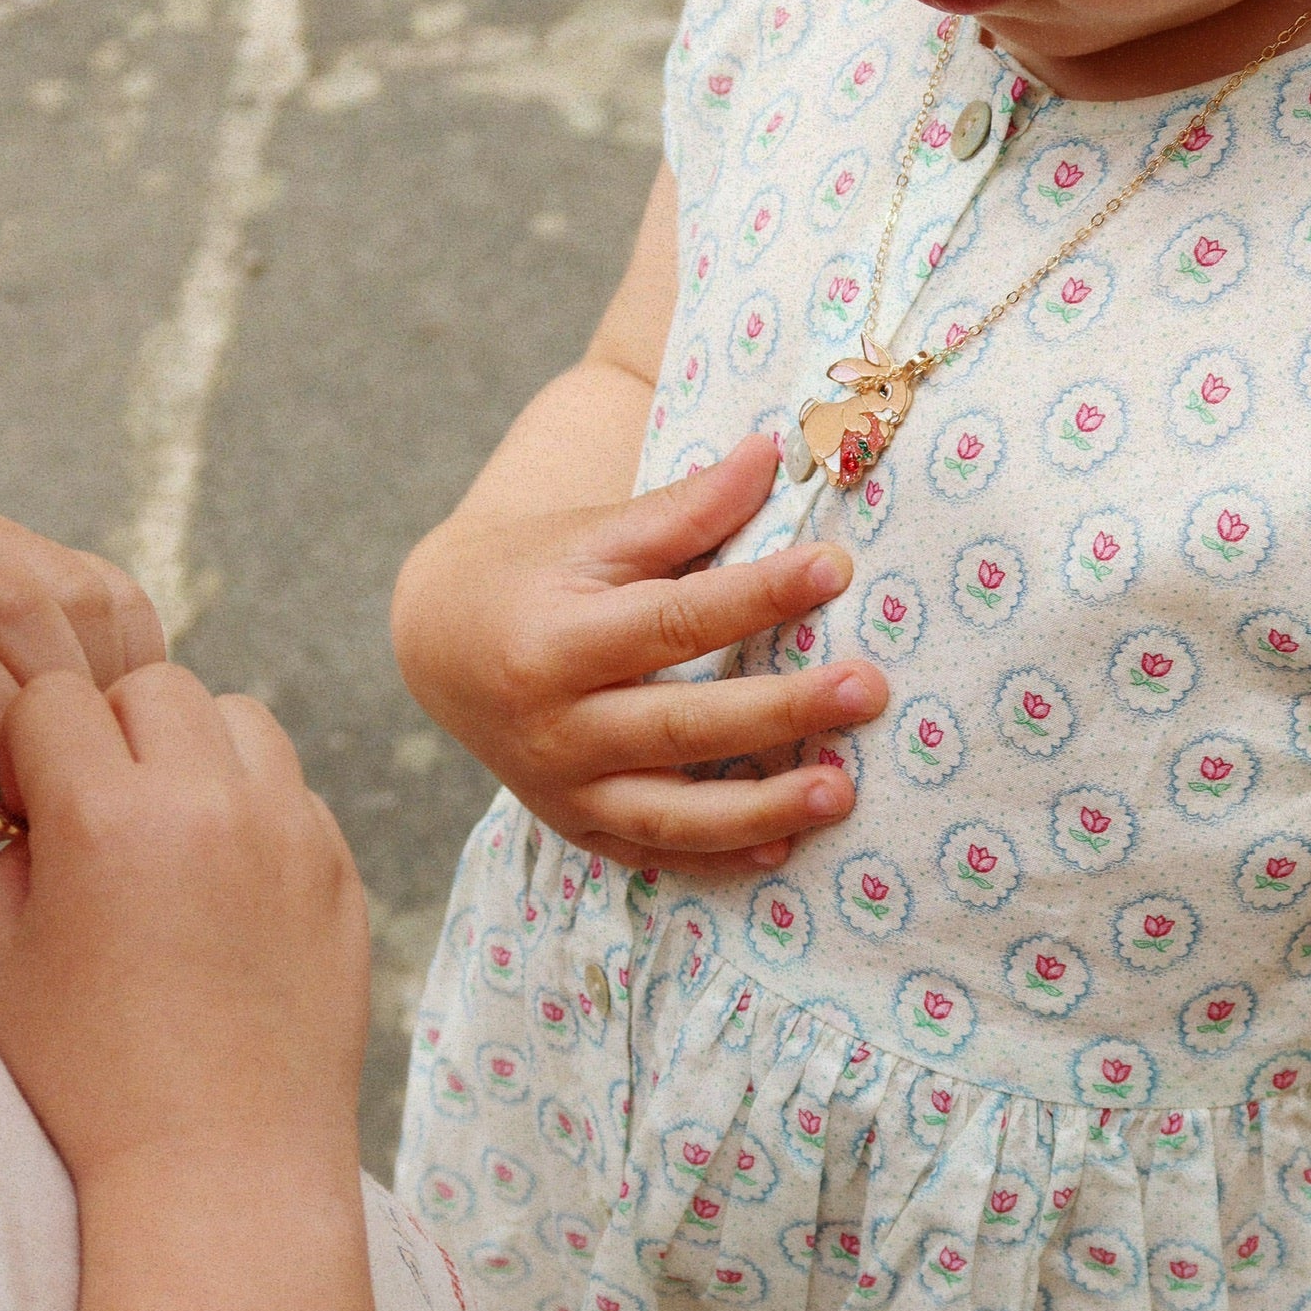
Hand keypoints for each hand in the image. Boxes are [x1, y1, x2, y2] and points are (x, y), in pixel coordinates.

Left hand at [0, 506, 163, 859]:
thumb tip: (18, 814)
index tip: (22, 791)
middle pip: (13, 605)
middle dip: (58, 702)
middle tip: (71, 774)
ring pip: (78, 593)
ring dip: (101, 683)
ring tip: (89, 750)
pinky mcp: (46, 547)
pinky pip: (118, 596)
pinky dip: (130, 662)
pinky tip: (106, 716)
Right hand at [0, 664, 367, 1188]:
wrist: (223, 1164)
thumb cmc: (93, 1076)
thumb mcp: (3, 958)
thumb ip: (14, 851)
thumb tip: (44, 806)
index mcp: (107, 817)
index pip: (55, 697)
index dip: (30, 742)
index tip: (31, 798)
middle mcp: (209, 804)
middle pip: (156, 686)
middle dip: (115, 730)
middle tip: (102, 805)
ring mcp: (290, 832)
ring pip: (240, 717)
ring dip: (196, 750)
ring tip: (173, 826)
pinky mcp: (340, 869)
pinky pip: (293, 789)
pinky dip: (255, 807)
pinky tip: (227, 879)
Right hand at [392, 436, 887, 879]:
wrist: (443, 644)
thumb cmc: (536, 574)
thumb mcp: (595, 535)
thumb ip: (684, 508)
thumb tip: (773, 451)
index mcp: (558, 640)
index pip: (674, 621)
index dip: (758, 595)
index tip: (835, 567)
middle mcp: (556, 725)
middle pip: (683, 724)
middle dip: (780, 711)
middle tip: (866, 689)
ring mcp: (563, 787)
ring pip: (670, 813)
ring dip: (762, 809)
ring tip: (842, 791)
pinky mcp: (575, 825)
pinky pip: (651, 854)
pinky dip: (716, 859)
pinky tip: (780, 851)